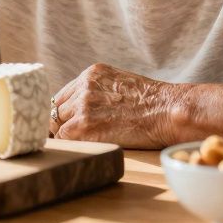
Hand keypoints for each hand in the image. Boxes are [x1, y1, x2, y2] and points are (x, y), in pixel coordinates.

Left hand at [49, 63, 181, 148]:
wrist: (166, 111)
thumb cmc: (153, 104)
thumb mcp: (121, 84)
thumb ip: (99, 91)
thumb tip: (85, 110)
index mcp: (91, 74)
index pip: (64, 95)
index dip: (65, 112)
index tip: (69, 123)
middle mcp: (83, 87)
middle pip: (56, 110)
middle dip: (63, 124)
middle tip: (76, 138)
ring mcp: (81, 106)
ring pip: (57, 125)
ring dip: (68, 136)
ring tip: (85, 144)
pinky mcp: (83, 127)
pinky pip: (63, 139)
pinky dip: (71, 146)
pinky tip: (87, 148)